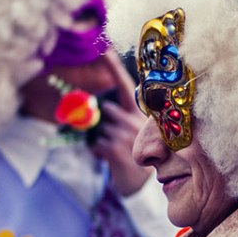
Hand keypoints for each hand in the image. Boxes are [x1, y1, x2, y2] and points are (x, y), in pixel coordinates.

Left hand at [91, 51, 151, 195]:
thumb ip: (121, 118)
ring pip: (99, 128)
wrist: (141, 186)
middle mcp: (137, 123)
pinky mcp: (118, 151)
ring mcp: (128, 137)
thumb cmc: (137, 154)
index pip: (127, 87)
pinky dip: (97, 150)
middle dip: (103, 120)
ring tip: (115, 148)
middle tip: (113, 133)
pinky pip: (95, 143)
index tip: (104, 50)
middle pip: (107, 110)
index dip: (114, 68)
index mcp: (142, 115)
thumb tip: (102, 107)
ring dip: (101, 138)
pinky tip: (109, 155)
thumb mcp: (135, 133)